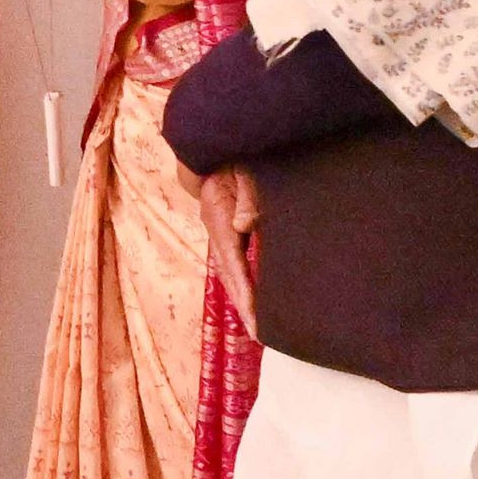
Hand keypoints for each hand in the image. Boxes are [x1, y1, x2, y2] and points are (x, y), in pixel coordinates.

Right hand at [197, 166, 260, 334]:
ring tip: (258, 324)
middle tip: (260, 335)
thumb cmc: (235, 156)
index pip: (232, 264)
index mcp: (220, 220)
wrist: (217, 143)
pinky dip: (245, 281)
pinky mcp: (230, 228)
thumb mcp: (242, 170)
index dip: (245, 294)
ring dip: (243, 297)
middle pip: (229, 275)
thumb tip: (245, 225)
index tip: (256, 320)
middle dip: (244, 306)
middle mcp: (218, 229)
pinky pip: (237, 260)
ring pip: (231, 271)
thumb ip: (246, 195)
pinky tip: (257, 294)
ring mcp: (222, 230)